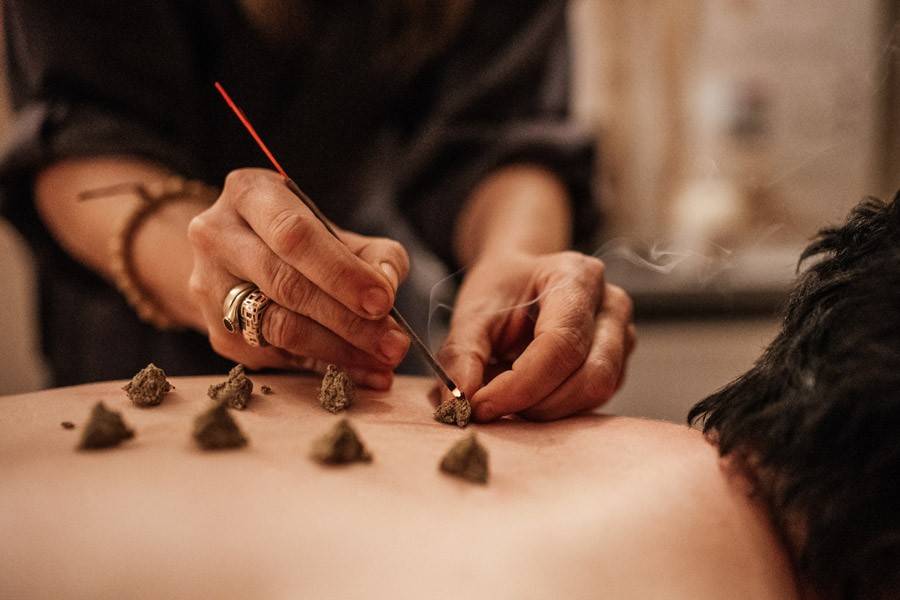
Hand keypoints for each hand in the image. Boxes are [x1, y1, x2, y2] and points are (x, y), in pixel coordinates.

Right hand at [187, 168, 410, 388]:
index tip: (382, 300)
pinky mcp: (219, 333)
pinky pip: (278, 356)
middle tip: (393, 342)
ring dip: (340, 350)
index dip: (341, 272)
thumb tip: (388, 284)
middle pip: (287, 285)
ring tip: (383, 360)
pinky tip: (360, 370)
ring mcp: (211, 287)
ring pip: (279, 327)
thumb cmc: (297, 240)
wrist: (235, 258)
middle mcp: (218, 236)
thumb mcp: (335, 228)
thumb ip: (373, 252)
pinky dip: (325, 366)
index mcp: (249, 194)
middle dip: (348, 319)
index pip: (295, 235)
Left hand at [438, 251, 634, 420]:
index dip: (520, 384)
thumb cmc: (502, 291)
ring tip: (506, 394)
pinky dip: (556, 407)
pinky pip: (594, 399)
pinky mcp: (618, 364)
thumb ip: (462, 354)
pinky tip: (526, 394)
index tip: (480, 405)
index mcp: (576, 276)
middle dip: (534, 402)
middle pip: (589, 374)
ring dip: (546, 408)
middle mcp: (610, 304)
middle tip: (488, 406)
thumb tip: (458, 400)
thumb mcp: (472, 313)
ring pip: (596, 392)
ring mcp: (622, 335)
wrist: (522, 281)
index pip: (560, 344)